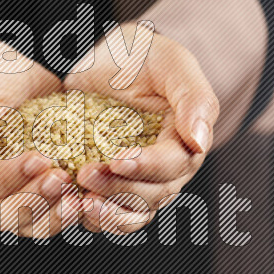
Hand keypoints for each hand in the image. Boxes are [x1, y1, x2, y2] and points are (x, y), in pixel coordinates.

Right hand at [0, 36, 76, 238]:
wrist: (9, 68)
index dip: (7, 178)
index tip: (39, 158)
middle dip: (33, 201)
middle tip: (61, 178)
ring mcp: (5, 195)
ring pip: (26, 222)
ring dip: (52, 215)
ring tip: (77, 197)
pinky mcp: (33, 192)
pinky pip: (48, 216)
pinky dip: (67, 213)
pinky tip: (87, 200)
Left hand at [64, 23, 219, 234]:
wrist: (110, 60)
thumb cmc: (144, 56)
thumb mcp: (171, 63)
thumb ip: (193, 98)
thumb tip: (201, 142)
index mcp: (186, 142)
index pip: (173, 165)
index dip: (147, 167)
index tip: (118, 160)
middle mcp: (167, 169)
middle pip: (151, 195)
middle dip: (119, 189)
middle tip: (86, 173)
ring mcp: (138, 181)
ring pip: (131, 213)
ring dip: (107, 214)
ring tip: (80, 202)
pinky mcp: (111, 185)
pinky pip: (107, 214)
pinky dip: (92, 217)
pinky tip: (71, 205)